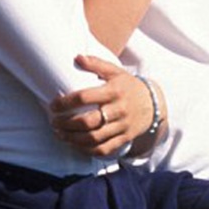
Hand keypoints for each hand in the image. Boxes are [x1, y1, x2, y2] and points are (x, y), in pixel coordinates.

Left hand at [49, 54, 165, 157]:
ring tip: (60, 134)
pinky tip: (76, 145)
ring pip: (94, 138)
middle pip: (88, 121)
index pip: (85, 97)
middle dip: (66, 124)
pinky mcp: (124, 138)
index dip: (66, 103)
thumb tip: (77, 57)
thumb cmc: (129, 86)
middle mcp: (119, 110)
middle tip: (54, 122)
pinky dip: (87, 150)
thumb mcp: (116, 71)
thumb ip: (96, 64)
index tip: (54, 105)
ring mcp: (122, 126)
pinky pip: (104, 149)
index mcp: (114, 91)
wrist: (154, 103)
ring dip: (73, 138)